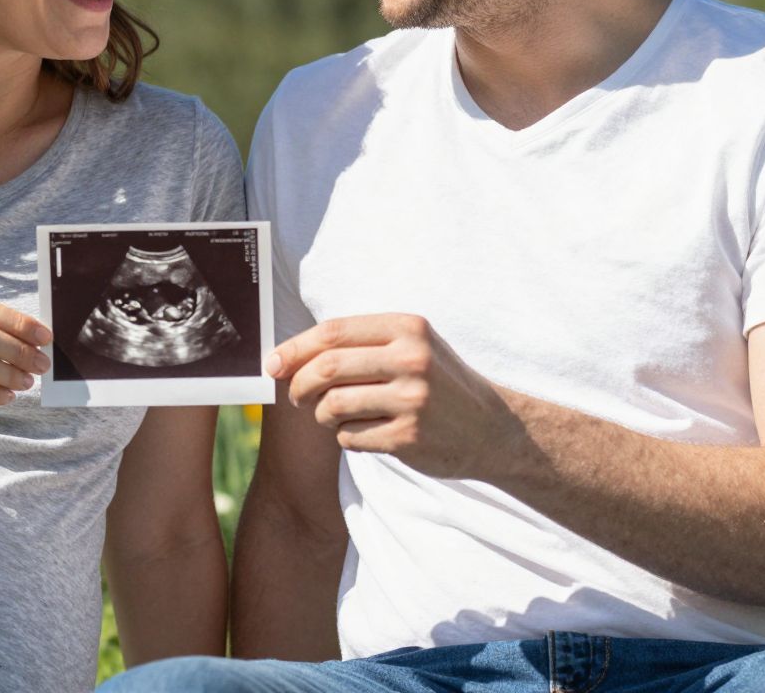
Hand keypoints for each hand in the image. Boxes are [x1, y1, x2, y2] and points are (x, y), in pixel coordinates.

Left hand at [266, 314, 518, 479]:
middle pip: (327, 369)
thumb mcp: (413, 346)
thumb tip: (287, 357)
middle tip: (296, 396)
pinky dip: (346, 437)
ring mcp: (412, 400)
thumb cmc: (439, 382)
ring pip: (332, 406)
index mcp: (408, 327)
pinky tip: (366, 432)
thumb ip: (361, 345)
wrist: (492, 428)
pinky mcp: (408, 438)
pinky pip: (350, 437)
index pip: (333, 332)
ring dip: (322, 415)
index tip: (272, 364)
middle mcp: (411, 359)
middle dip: (299, 385)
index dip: (295, 348)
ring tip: (335, 415)